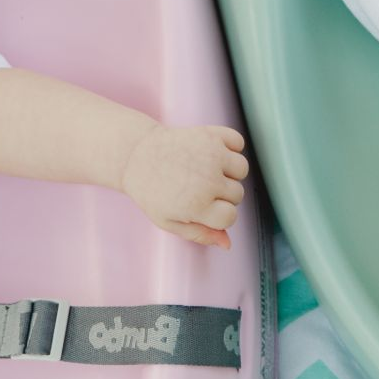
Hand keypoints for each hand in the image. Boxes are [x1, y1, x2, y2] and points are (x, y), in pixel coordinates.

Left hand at [120, 124, 248, 248]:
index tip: (203, 208)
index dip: (218, 216)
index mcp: (197, 205)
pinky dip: (231, 146)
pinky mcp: (211, 134)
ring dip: (229, 171)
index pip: (231, 217)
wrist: (135, 155)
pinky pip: (238, 142)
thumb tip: (228, 244)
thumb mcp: (169, 222)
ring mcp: (211, 154)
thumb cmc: (151, 190)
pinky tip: (213, 152)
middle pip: (237, 194)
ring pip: (242, 169)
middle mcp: (208, 180)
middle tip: (197, 187)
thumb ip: (200, 235)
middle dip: (222, 194)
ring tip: (207, 170)